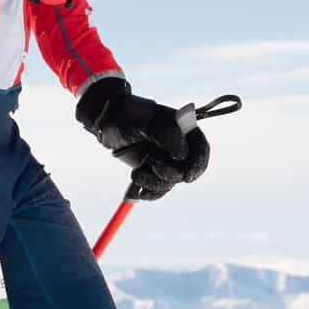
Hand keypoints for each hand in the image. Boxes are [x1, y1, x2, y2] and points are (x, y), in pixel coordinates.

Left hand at [75, 77, 209, 200]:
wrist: (108, 122)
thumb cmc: (129, 114)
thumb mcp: (148, 121)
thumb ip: (167, 135)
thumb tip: (182, 156)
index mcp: (183, 130)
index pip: (201, 149)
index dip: (198, 165)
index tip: (186, 176)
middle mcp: (178, 147)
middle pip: (187, 170)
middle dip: (170, 174)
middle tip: (153, 164)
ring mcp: (166, 160)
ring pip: (171, 182)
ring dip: (154, 182)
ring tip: (136, 173)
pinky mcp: (153, 172)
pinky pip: (159, 189)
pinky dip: (150, 193)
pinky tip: (139, 192)